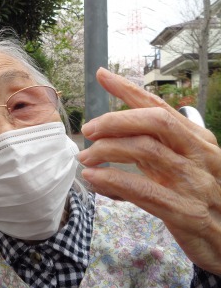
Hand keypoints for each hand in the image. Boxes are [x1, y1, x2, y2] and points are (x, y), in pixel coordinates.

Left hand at [78, 67, 220, 274]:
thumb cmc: (199, 200)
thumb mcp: (180, 166)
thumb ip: (153, 148)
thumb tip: (110, 135)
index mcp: (199, 139)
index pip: (160, 107)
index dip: (129, 90)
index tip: (102, 75)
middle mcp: (201, 155)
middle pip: (155, 122)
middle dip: (116, 120)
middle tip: (89, 129)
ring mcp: (196, 183)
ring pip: (147, 151)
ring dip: (108, 151)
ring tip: (85, 157)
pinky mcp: (188, 213)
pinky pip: (144, 190)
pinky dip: (114, 181)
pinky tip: (94, 178)